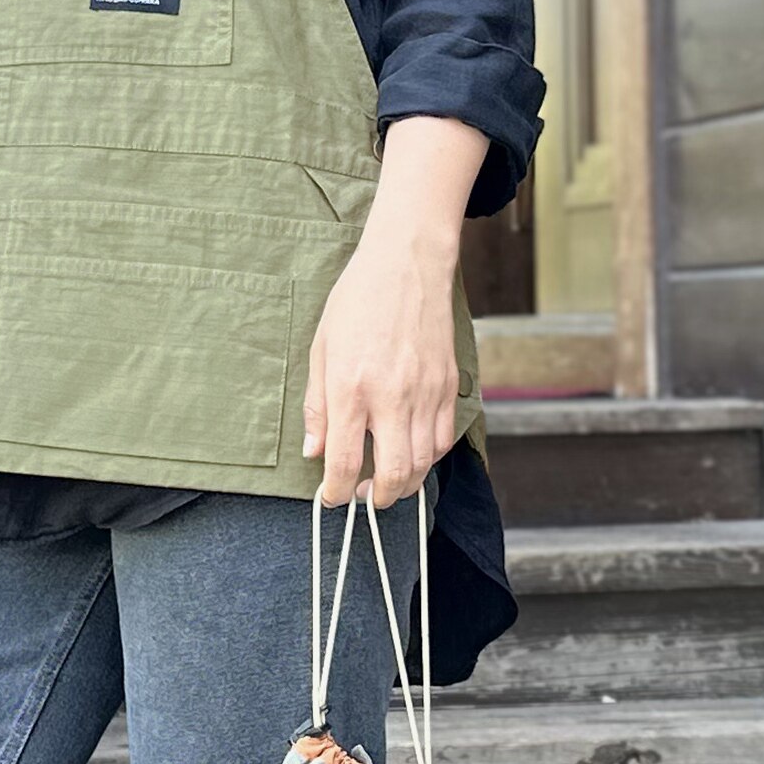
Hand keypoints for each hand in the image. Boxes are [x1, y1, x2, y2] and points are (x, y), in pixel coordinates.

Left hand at [305, 222, 458, 506]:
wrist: (407, 264)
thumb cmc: (357, 302)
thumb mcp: (321, 350)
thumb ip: (317, 406)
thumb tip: (315, 452)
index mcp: (351, 387)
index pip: (343, 460)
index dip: (335, 491)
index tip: (330, 498)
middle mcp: (392, 395)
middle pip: (392, 473)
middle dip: (376, 498)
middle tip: (362, 497)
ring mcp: (425, 392)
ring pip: (422, 463)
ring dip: (404, 483)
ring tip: (385, 482)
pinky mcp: (448, 385)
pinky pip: (443, 438)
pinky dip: (427, 457)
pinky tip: (410, 453)